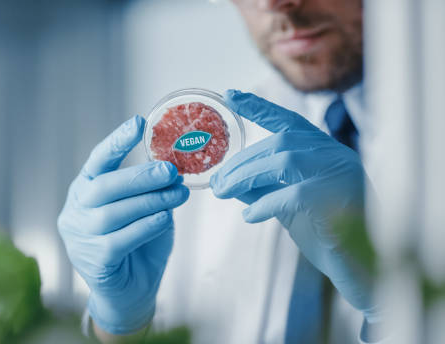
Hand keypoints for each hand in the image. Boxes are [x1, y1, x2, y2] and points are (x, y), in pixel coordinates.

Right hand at [57, 115, 189, 334]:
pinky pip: (121, 238)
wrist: (130, 292)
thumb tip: (173, 170)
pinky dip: (146, 225)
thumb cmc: (138, 245)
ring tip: (178, 194)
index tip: (138, 123)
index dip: (116, 142)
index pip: (97, 162)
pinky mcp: (94, 260)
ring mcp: (80, 237)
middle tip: (170, 170)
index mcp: (84, 191)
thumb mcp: (145, 210)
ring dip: (151, 201)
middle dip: (140, 176)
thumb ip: (151, 191)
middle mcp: (76, 211)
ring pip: (114, 213)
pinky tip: (165, 217)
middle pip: (103, 187)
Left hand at [210, 90, 379, 322]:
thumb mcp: (287, 202)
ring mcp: (339, 172)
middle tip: (216, 182)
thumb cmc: (323, 230)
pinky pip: (292, 194)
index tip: (231, 95)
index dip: (259, 107)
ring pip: (284, 161)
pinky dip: (265, 204)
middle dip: (241, 162)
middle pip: (279, 143)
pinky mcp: (337, 198)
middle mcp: (334, 154)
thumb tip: (227, 179)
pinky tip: (249, 216)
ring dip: (246, 177)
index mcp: (323, 149)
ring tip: (223, 192)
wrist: (359, 266)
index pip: (288, 120)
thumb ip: (262, 186)